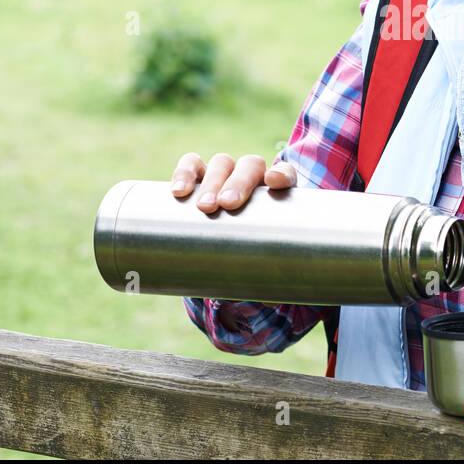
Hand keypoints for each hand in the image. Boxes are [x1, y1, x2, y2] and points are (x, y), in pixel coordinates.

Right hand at [170, 152, 297, 332]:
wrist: (222, 247)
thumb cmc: (247, 254)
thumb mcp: (261, 262)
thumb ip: (266, 275)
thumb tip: (267, 299)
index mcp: (275, 194)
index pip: (285, 175)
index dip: (281, 174)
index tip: (274, 183)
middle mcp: (251, 178)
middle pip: (249, 166)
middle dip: (237, 183)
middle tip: (226, 205)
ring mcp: (224, 174)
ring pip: (221, 164)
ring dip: (212, 181)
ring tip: (203, 207)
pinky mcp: (197, 177)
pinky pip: (190, 165)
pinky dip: (184, 172)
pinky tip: (178, 191)